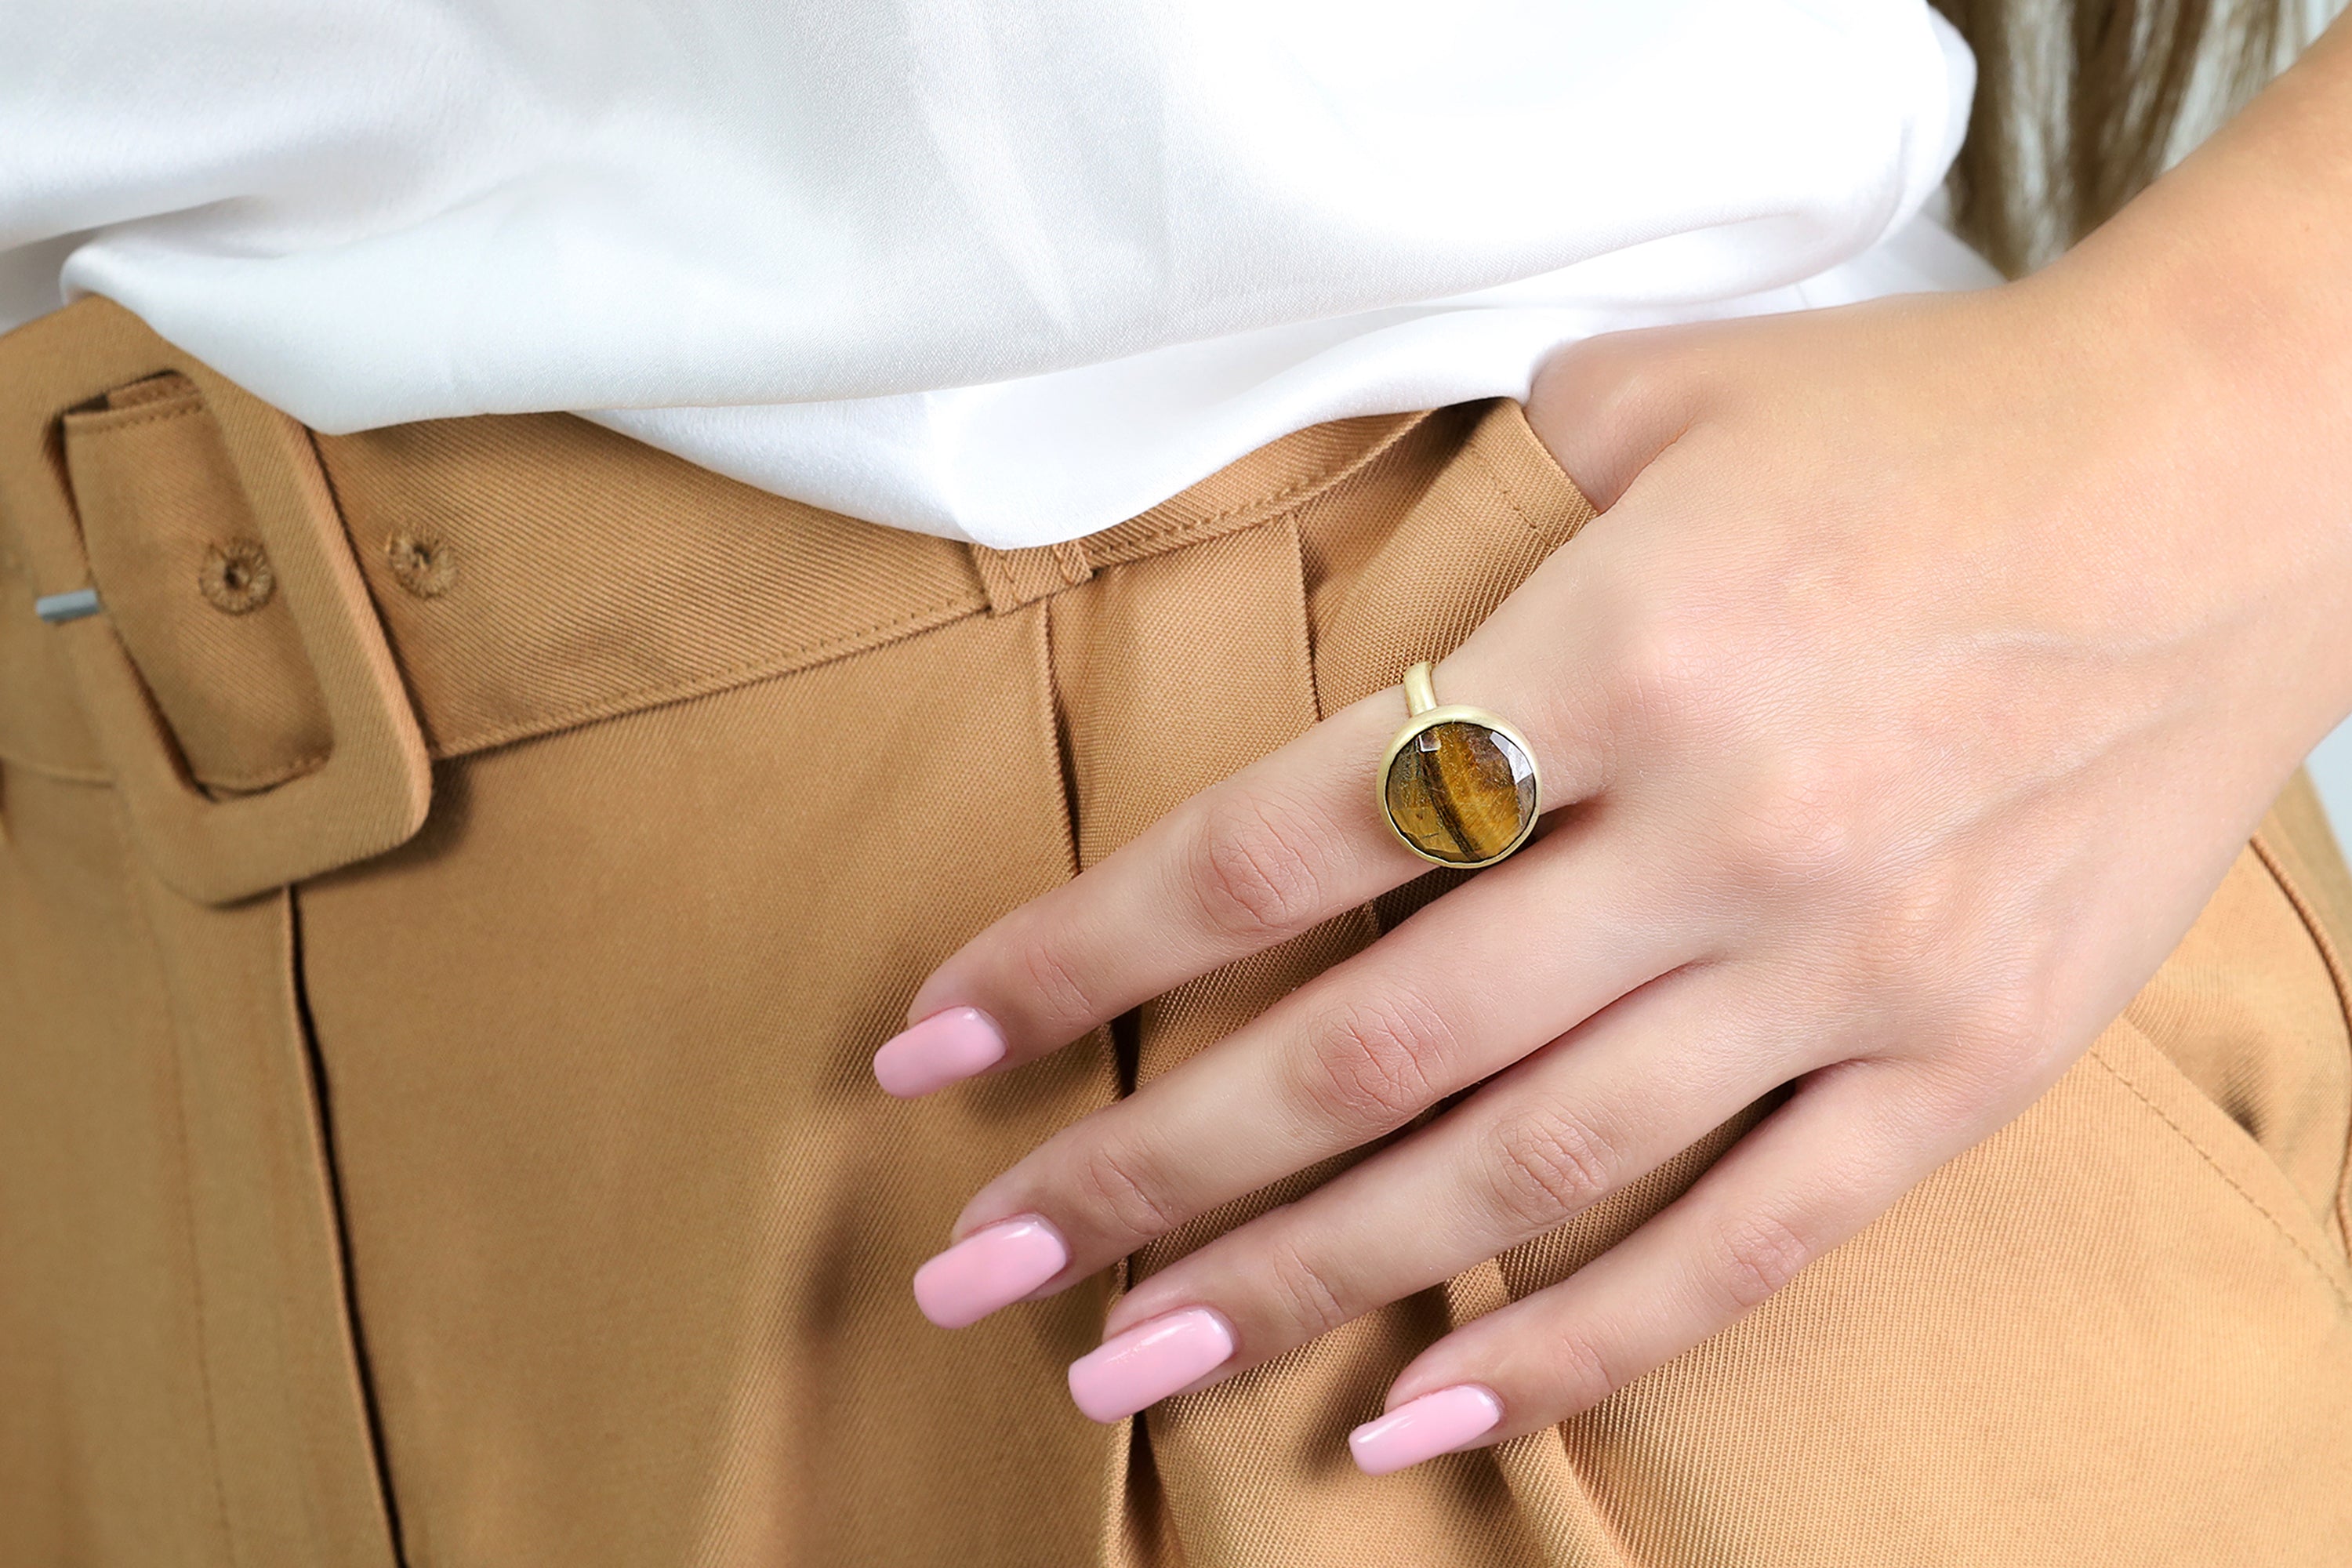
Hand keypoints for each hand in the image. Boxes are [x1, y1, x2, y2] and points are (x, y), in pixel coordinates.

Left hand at [876, 34, 2351, 1471]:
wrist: (2252, 464)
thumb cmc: (1936, 416)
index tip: (932, 1042)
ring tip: (1124, 1367)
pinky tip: (1415, 1412)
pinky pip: (1740, 1246)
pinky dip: (1572, 1348)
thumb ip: (1485, 511)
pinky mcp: (1959, 1064)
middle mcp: (1712, 837)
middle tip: (975, 1273)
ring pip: (1519, 1177)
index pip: (1276, 851)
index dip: (1080, 959)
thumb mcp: (1671, 394)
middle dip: (1142, 1178)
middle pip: (1365, 1054)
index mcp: (1618, 656)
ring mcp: (1842, 973)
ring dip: (1300, 1285)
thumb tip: (1367, 623)